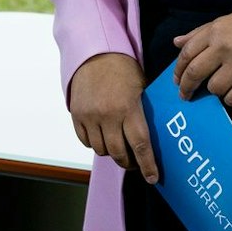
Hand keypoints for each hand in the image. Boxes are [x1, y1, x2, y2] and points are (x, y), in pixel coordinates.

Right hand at [67, 52, 158, 182]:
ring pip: (101, 150)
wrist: (94, 52)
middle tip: (136, 163)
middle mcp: (108, 115)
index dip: (147, 165)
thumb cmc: (123, 69)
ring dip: (112, 152)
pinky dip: (95, 143)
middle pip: (118, 153)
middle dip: (129, 163)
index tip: (152, 178)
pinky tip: (103, 137)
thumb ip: (144, 113)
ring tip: (119, 147)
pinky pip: (86, 141)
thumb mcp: (141, 88)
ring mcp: (89, 116)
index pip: (140, 145)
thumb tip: (154, 138)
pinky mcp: (76, 115)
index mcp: (128, 107)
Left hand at [173, 9, 231, 105]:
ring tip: (221, 87)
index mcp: (215, 31)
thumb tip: (177, 42)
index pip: (187, 53)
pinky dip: (231, 99)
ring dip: (214, 91)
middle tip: (185, 96)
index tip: (176, 80)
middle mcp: (224, 47)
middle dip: (186, 87)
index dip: (178, 69)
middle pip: (195, 73)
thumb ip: (200, 33)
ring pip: (214, 88)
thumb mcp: (227, 21)